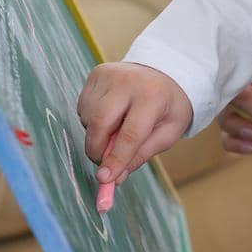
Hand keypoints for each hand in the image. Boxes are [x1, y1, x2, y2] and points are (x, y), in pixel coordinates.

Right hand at [77, 61, 193, 184]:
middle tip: (104, 163)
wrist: (165, 72)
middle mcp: (128, 81)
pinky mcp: (96, 73)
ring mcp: (110, 74)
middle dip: (98, 149)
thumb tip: (116, 178)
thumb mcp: (168, 133)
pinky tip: (109, 116)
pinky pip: (83, 106)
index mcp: (153, 96)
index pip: (131, 134)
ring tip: (116, 130)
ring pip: (88, 116)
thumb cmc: (168, 107)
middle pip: (100, 123)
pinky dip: (91, 120)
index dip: (116, 159)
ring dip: (95, 134)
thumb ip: (142, 155)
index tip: (105, 179)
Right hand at [217, 59, 251, 198]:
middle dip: (231, 110)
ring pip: (229, 115)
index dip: (226, 75)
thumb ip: (249, 100)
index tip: (216, 90)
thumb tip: (219, 82)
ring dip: (234, 129)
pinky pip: (236, 135)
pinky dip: (239, 144)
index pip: (242, 64)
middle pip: (230, 91)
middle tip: (251, 125)